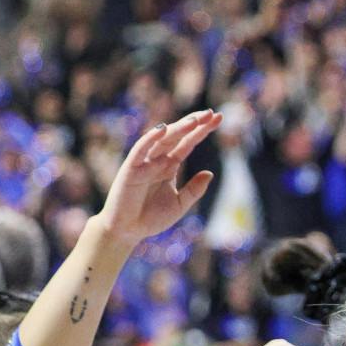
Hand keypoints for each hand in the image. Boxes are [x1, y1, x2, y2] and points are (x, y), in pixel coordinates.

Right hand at [98, 111, 217, 245]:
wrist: (127, 231)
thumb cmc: (150, 218)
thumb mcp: (179, 204)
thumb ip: (194, 190)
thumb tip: (210, 173)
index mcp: (169, 166)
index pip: (187, 143)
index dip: (201, 131)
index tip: (218, 118)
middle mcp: (157, 160)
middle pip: (177, 136)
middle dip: (194, 124)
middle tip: (211, 113)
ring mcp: (144, 163)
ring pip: (162, 140)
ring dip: (178, 129)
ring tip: (195, 120)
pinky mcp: (131, 169)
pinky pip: (140, 150)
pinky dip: (150, 139)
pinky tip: (163, 129)